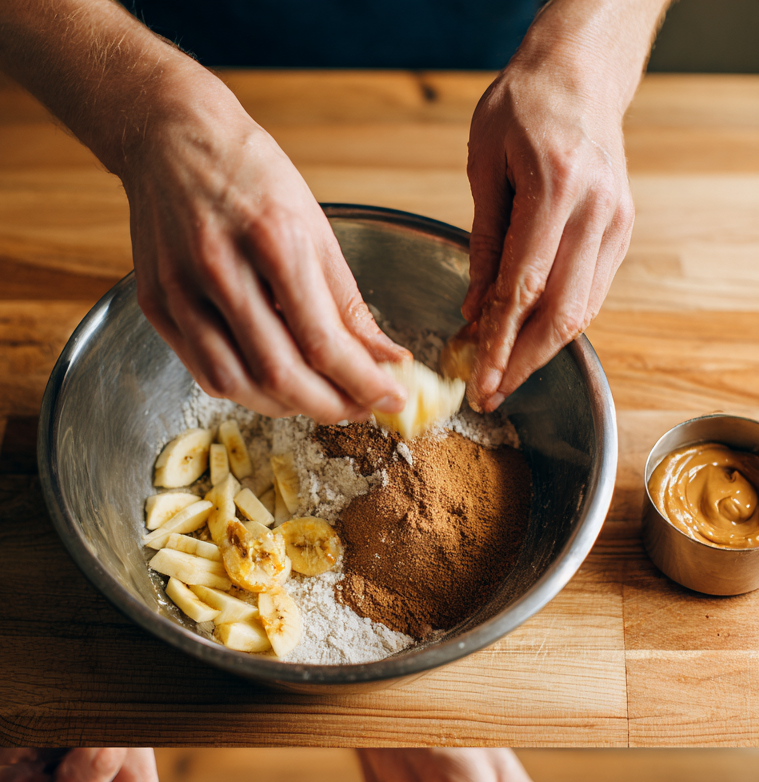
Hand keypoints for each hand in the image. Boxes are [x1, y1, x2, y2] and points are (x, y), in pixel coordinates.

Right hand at [0, 0, 407, 423]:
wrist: (170, 135)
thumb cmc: (249, 174)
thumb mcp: (313, 225)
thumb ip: (347, 302)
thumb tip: (384, 358)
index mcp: (273, 238)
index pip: (323, 340)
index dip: (362, 382)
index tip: (392, 397)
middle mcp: (221, 267)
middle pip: (280, 373)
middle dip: (329, 405)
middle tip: (360, 409)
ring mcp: (181, 290)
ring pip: (238, 383)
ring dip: (286, 406)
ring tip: (319, 399)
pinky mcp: (156, 305)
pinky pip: (204, 371)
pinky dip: (246, 390)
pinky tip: (273, 384)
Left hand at [463, 0, 649, 411]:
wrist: (580, 73)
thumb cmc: (523, 107)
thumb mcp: (484, 166)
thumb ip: (482, 242)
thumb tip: (474, 311)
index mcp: (555, 188)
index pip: (523, 287)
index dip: (500, 342)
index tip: (481, 379)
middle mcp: (594, 209)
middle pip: (561, 312)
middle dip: (522, 362)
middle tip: (490, 393)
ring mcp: (615, 221)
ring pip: (581, 310)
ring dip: (541, 350)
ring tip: (504, 374)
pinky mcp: (622, 228)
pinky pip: (592, 293)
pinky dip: (560, 323)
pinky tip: (529, 339)